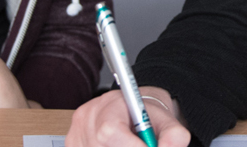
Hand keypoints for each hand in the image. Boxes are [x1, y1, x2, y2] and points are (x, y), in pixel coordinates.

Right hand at [68, 86, 190, 146]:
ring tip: (130, 143)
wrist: (133, 110)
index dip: (130, 146)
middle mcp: (87, 118)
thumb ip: (174, 134)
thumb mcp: (166, 119)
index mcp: (108, 105)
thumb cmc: (145, 113)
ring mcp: (76, 134)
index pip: (110, 131)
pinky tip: (117, 146)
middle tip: (145, 146)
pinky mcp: (73, 144)